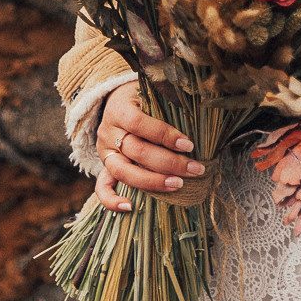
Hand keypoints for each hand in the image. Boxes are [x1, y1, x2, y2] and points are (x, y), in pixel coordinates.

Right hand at [93, 80, 202, 212]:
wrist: (117, 101)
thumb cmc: (142, 99)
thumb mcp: (152, 93)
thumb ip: (168, 104)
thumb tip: (198, 123)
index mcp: (119, 109)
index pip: (139, 123)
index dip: (164, 135)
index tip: (188, 145)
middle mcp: (108, 132)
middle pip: (137, 150)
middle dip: (169, 162)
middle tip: (195, 169)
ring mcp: (104, 152)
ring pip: (123, 171)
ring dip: (152, 181)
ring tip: (178, 185)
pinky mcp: (104, 167)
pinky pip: (102, 187)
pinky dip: (112, 200)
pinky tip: (130, 207)